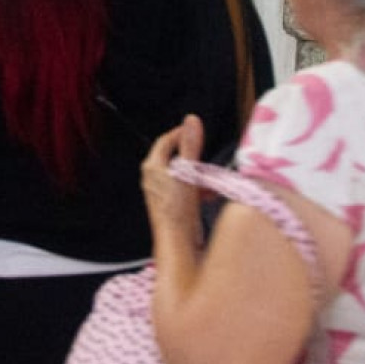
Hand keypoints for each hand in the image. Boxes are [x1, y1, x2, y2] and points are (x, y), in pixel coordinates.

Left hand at [142, 114, 207, 239]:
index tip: (194, 130)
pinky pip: (186, 189)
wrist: (176, 242)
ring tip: (211, 179)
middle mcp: (154, 178)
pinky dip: (198, 188)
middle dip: (195, 159)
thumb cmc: (176, 210)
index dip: (180, 133)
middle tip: (207, 159)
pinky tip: (209, 193)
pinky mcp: (171, 203)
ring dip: (199, 175)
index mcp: (153, 166)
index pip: (165, 141)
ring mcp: (162, 191)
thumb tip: (191, 121)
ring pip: (184, 174)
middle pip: (176, 158)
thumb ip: (190, 146)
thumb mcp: (187, 173)